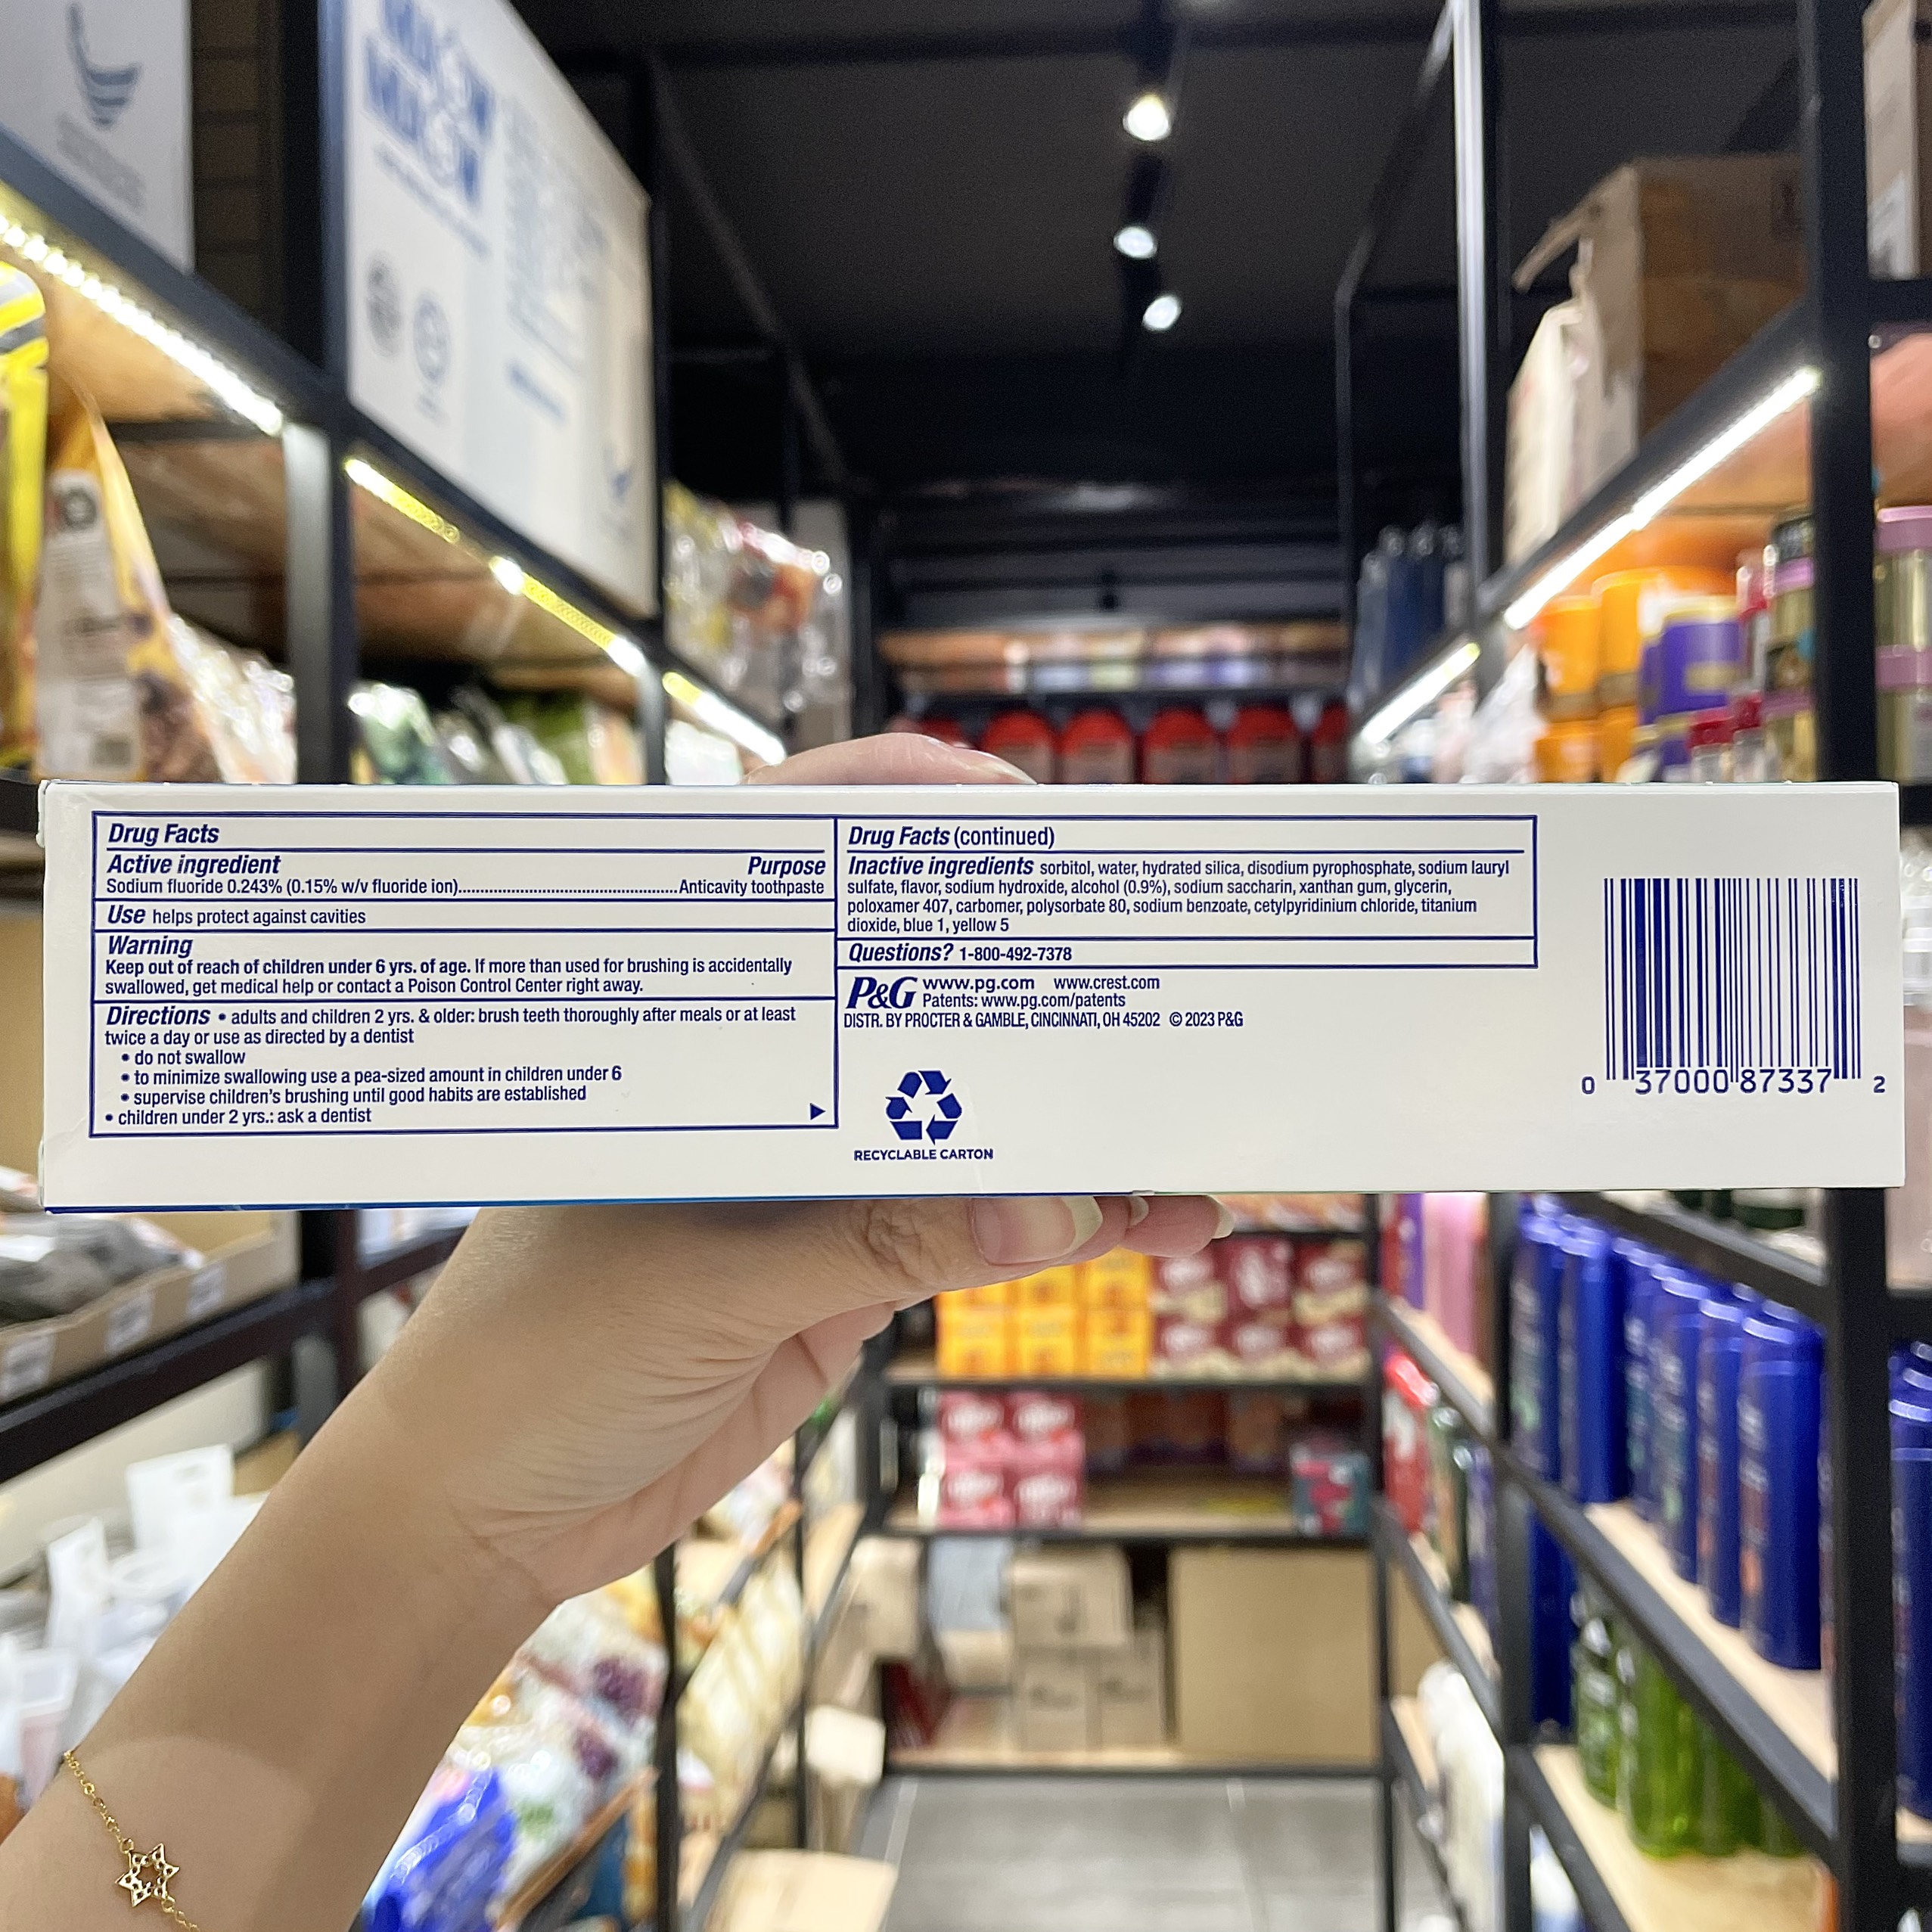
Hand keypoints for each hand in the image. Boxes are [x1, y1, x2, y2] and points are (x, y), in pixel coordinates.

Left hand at [358, 734, 1225, 1608]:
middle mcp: (756, 1079)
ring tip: (1188, 1118)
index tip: (1008, 809)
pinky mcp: (843, 1269)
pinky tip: (1146, 1224)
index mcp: (688, 1030)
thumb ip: (878, 1242)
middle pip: (904, 988)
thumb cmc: (531, 1358)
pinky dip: (1060, 1228)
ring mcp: (809, 1176)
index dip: (894, 808)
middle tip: (1144, 956)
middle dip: (1021, 967)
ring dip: (1070, 1121)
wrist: (480, 1514)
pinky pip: (970, 1231)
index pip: (787, 871)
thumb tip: (1055, 1203)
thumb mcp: (706, 1284)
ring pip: (960, 1118)